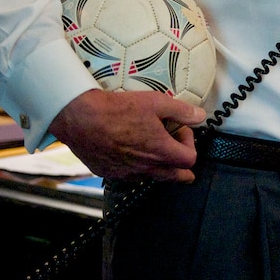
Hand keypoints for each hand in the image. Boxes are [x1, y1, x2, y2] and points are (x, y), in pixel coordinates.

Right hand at [49, 89, 206, 182]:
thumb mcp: (156, 103)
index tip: (180, 130)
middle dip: (182, 167)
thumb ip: (182, 111)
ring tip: (152, 148)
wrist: (80, 118)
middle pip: (175, 177)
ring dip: (158, 165)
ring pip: (151, 177)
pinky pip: (129, 175)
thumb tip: (200, 116)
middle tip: (181, 155)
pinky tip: (130, 151)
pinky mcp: (108, 172)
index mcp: (160, 152)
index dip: (190, 145)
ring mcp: (125, 173)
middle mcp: (144, 168)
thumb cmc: (117, 109)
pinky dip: (136, 166)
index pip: (189, 160)